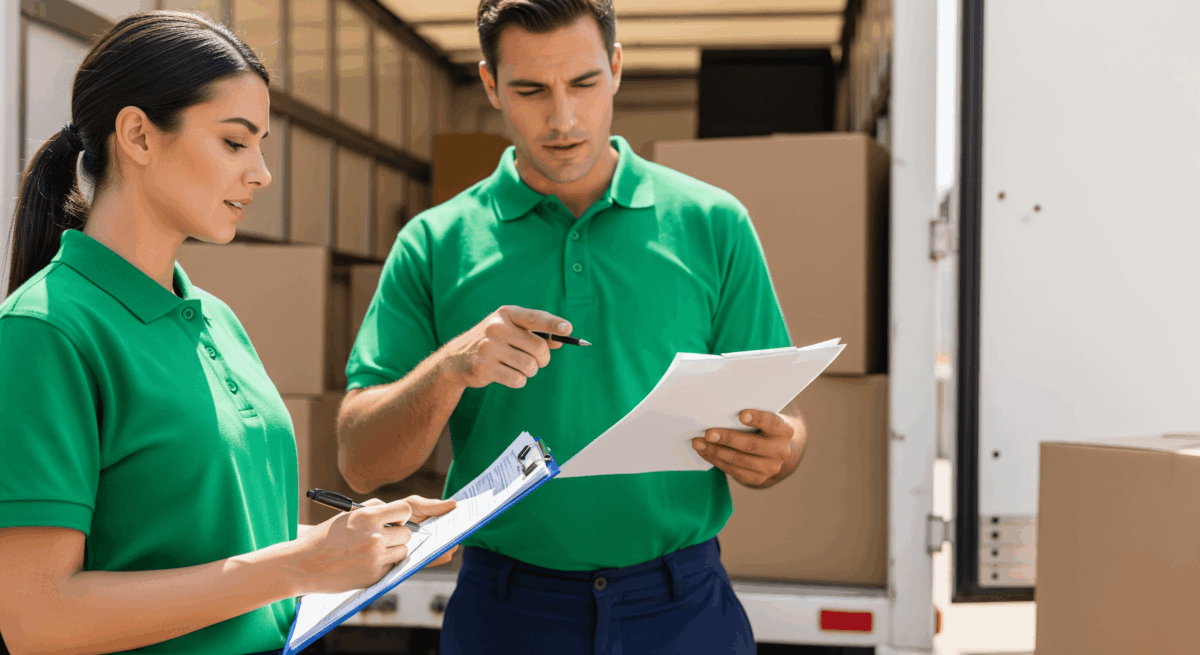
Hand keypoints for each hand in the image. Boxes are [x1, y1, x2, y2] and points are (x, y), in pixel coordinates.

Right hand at [290, 496, 455, 594]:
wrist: (300, 565)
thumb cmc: (322, 538)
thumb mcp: (347, 516)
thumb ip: (372, 510)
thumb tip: (396, 511)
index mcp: (367, 517)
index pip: (405, 510)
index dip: (402, 516)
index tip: (396, 520)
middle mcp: (374, 536)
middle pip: (408, 533)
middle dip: (399, 535)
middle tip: (383, 538)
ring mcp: (375, 557)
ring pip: (403, 550)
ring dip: (394, 550)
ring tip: (373, 551)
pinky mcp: (373, 575)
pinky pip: (393, 567)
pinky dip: (385, 565)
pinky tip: (366, 563)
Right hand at [441, 305, 571, 389]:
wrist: (457, 358)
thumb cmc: (493, 342)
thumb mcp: (512, 330)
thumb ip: (537, 333)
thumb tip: (561, 339)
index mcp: (506, 314)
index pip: (535, 317)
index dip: (553, 323)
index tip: (568, 328)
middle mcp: (497, 328)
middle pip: (538, 348)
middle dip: (543, 359)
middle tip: (538, 361)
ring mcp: (489, 347)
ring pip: (530, 366)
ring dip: (530, 371)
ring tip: (519, 367)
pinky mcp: (484, 367)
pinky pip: (518, 379)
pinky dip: (519, 380)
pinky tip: (507, 374)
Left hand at [691, 409, 805, 487]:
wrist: (774, 447)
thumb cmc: (762, 424)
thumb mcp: (763, 415)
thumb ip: (748, 413)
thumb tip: (719, 408)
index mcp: (785, 430)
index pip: (773, 423)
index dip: (758, 419)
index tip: (741, 414)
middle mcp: (781, 451)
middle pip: (752, 445)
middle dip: (728, 438)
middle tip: (708, 433)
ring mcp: (770, 468)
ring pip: (740, 460)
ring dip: (716, 451)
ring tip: (698, 443)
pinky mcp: (757, 479)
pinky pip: (734, 471)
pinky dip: (716, 460)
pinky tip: (704, 452)